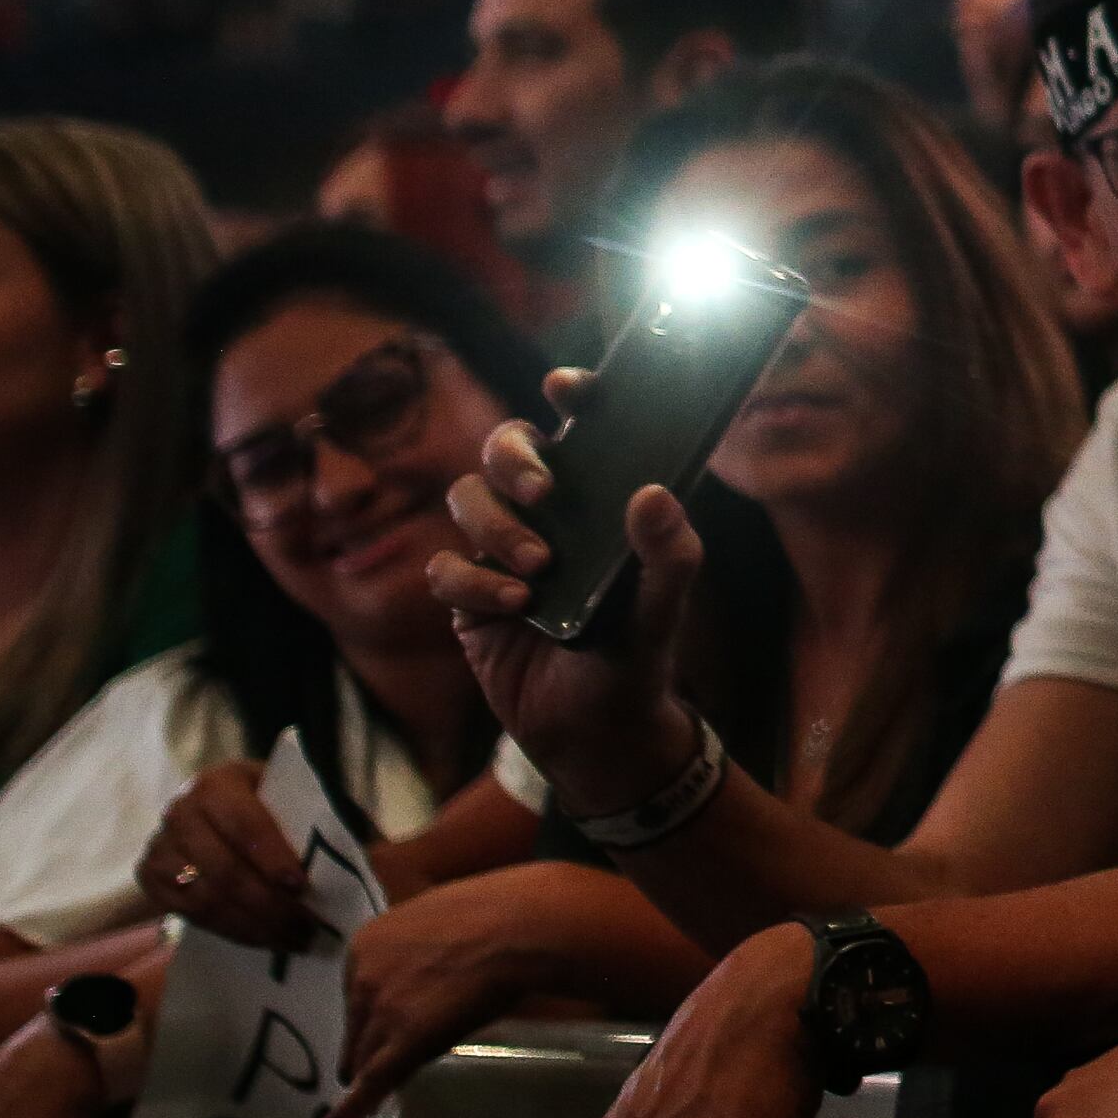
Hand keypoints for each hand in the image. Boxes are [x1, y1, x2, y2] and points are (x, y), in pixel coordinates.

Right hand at [136, 758, 323, 947]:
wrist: (214, 816)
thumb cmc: (268, 807)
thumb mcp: (287, 798)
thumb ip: (310, 822)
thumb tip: (353, 865)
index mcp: (217, 783)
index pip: (244, 823)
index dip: (271, 856)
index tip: (300, 885)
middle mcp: (180, 810)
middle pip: (224, 869)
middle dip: (269, 905)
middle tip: (308, 930)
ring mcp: (159, 846)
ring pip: (205, 897)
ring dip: (252, 926)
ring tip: (293, 942)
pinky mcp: (150, 878)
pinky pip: (189, 914)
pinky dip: (230, 931)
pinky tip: (262, 941)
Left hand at [325, 875, 554, 1117]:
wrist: (517, 925)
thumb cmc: (493, 912)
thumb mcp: (436, 923)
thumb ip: (418, 950)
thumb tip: (430, 969)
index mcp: (365, 944)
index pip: (358, 992)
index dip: (374, 1013)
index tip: (384, 1025)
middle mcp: (361, 977)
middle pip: (357, 1026)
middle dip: (364, 1047)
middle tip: (364, 1071)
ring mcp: (381, 1011)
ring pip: (365, 1055)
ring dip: (367, 1075)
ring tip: (363, 1098)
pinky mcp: (404, 1040)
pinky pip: (373, 1080)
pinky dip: (354, 1106)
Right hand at [431, 386, 708, 807]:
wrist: (596, 732)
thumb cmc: (636, 659)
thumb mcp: (663, 609)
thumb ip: (670, 556)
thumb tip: (654, 494)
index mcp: (597, 500)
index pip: (577, 429)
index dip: (571, 394)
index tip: (568, 386)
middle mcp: (545, 515)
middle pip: (503, 447)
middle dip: (515, 457)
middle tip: (545, 491)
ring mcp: (500, 550)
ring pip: (468, 499)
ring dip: (498, 526)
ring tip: (540, 569)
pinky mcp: (466, 595)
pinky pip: (446, 567)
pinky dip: (476, 582)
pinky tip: (514, 607)